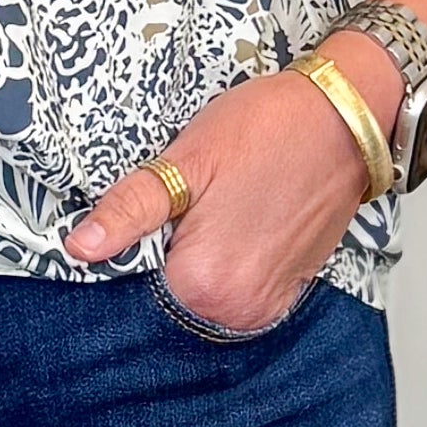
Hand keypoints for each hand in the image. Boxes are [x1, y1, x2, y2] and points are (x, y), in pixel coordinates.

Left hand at [62, 60, 382, 329]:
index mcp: (204, 283)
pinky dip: (230, 259)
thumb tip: (80, 247)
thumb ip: (131, 210)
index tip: (160, 207)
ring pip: (203, 288)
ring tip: (224, 206)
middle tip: (196, 199)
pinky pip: (236, 286)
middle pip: (171, 289)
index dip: (139, 240)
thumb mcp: (187, 159)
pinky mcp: (287, 291)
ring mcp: (267, 303)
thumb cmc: (271, 128)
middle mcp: (238, 308)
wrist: (346, 118)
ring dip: (200, 254)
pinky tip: (240, 218)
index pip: (135, 280)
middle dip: (170, 249)